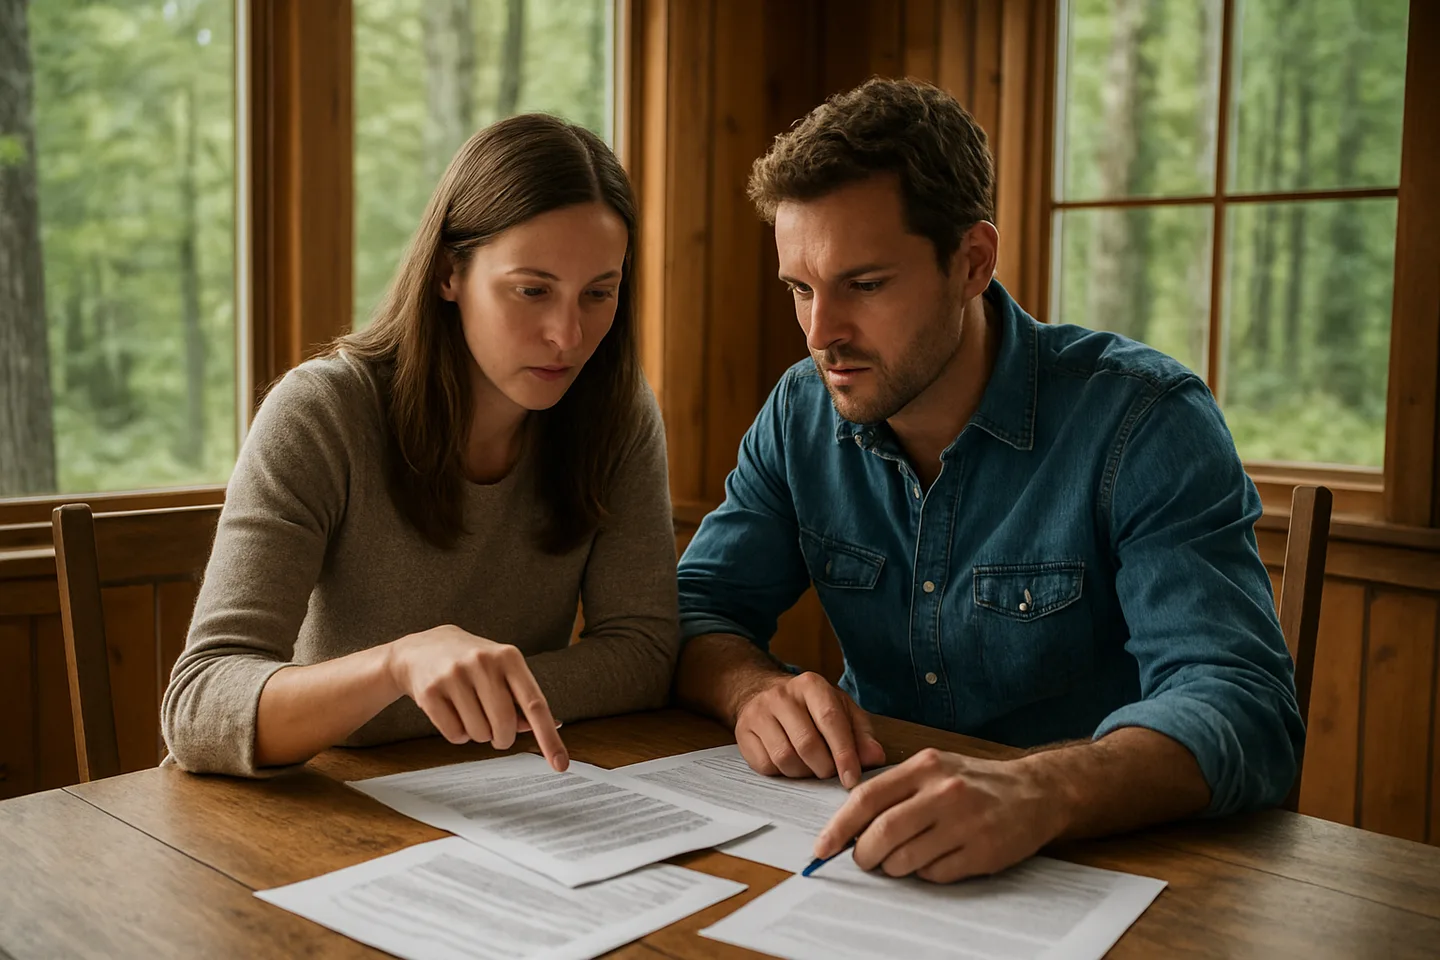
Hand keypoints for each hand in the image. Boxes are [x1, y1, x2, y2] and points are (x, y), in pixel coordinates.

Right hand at [386, 625, 567, 770]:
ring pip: (479, 734)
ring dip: (479, 734)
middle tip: (496, 731)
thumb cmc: (472, 663)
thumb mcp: (502, 670)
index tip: (560, 764)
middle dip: (503, 738)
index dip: (549, 737)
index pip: (535, 704)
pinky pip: (454, 735)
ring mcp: (454, 675)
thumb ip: (524, 698)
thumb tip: (553, 726)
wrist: (422, 649)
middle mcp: (483, 662)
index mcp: (508, 657)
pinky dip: (458, 734)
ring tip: (470, 711)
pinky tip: (452, 712)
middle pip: (505, 725)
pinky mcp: (430, 691)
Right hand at [734, 671, 885, 787]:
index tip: (851, 778)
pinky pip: (765, 765)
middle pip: (807, 743)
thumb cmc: (810, 708)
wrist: (763, 694)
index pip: (831, 721)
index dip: (844, 753)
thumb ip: (861, 734)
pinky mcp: (743, 732)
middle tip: (831, 773)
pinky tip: (790, 765)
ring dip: (803, 773)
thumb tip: (874, 758)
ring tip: (811, 768)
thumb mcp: (842, 711)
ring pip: (785, 758)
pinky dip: (782, 774)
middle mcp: (782, 695)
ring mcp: (759, 713)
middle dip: (824, 768)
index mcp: (811, 685)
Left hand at [814, 748, 1067, 882]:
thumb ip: (896, 789)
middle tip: (864, 860)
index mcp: (925, 767)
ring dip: (894, 867)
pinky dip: (926, 873)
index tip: (823, 848)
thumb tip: (851, 825)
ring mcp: (965, 823)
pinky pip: (936, 874)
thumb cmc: (975, 782)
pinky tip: (937, 859)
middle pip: (883, 832)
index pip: (867, 798)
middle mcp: (944, 791)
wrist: (1036, 792)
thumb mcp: (935, 768)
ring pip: (906, 859)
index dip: (839, 827)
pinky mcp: (983, 852)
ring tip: (903, 858)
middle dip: (864, 854)